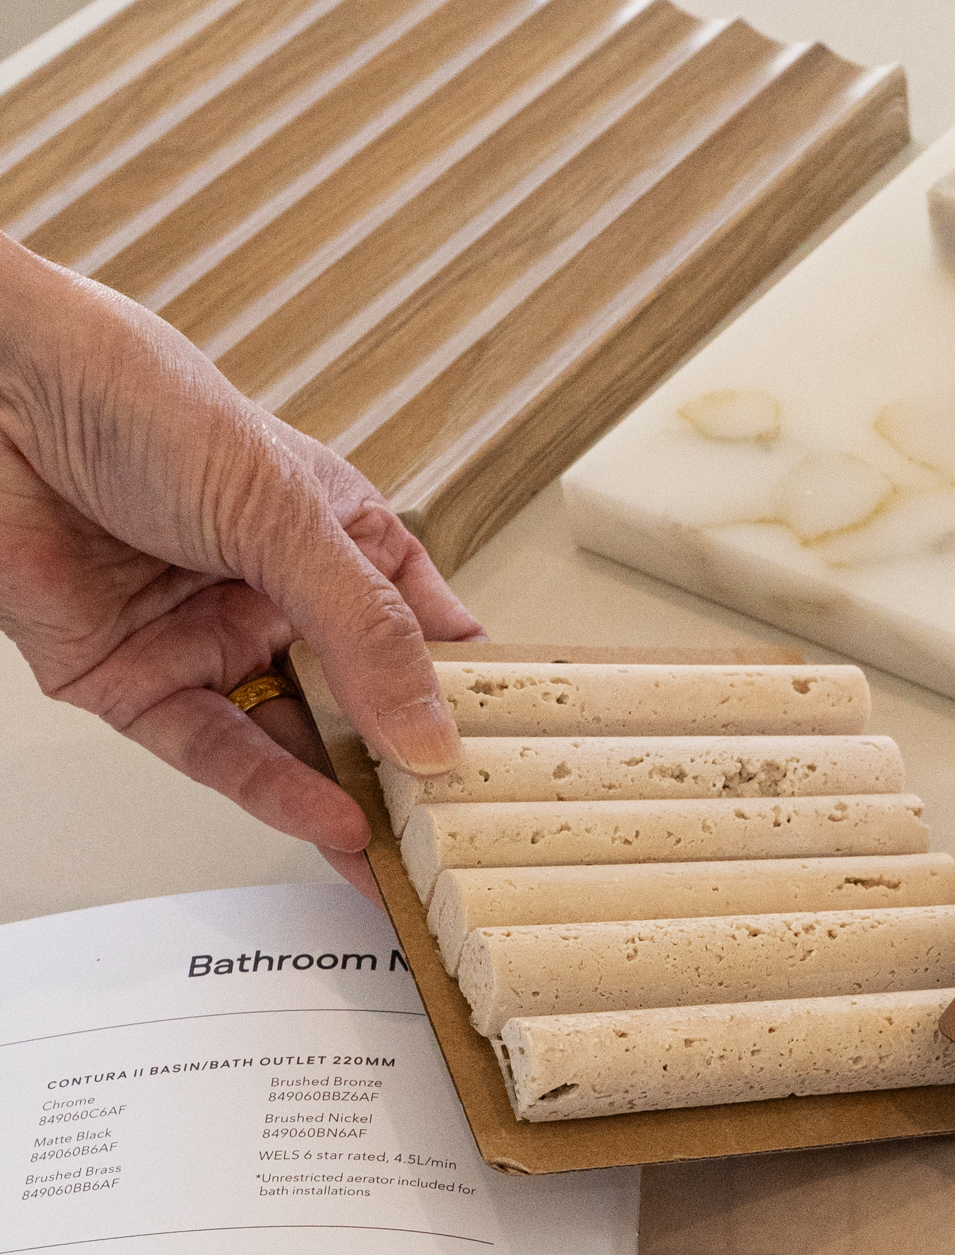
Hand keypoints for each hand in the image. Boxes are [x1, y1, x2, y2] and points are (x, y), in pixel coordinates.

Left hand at [0, 237, 480, 897]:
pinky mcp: (135, 682)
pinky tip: (332, 821)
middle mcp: (276, 595)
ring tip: (411, 857)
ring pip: (294, 743)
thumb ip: (363, 631)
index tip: (523, 760)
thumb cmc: (132, 397)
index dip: (475, 697)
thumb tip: (430, 729)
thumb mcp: (284, 511)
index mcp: (336, 537)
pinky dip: (274, 792)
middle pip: (364, 705)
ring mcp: (207, 641)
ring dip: (352, 801)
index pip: (428, 634)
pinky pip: (214, 754)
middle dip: (415, 773)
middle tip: (473, 836)